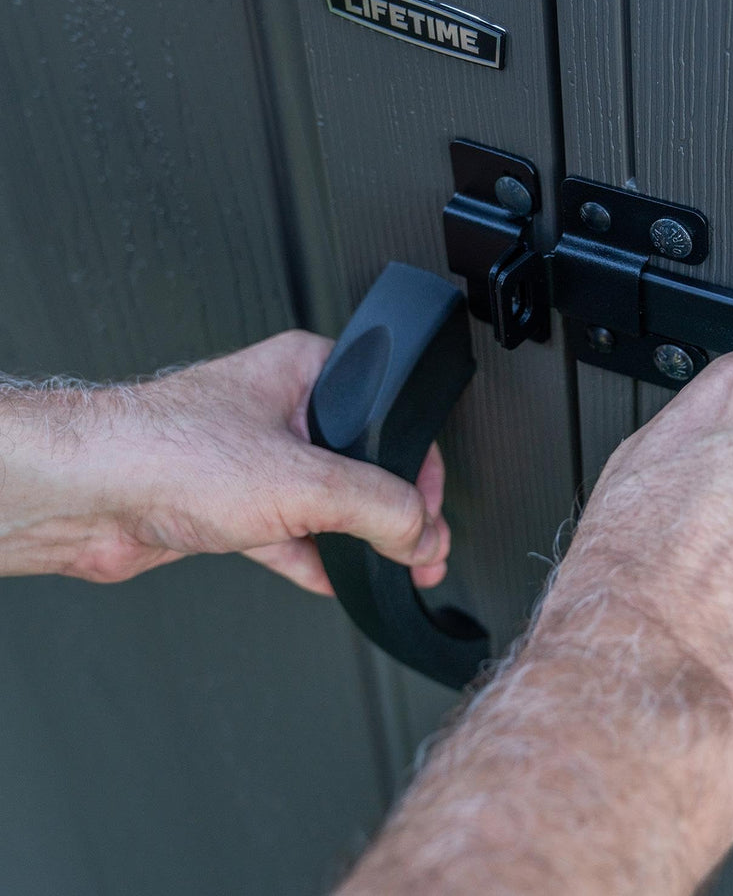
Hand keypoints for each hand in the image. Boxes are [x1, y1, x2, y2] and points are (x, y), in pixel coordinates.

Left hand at [0, 331, 449, 593]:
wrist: (84, 496)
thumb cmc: (165, 450)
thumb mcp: (303, 480)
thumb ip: (376, 507)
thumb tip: (423, 533)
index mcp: (308, 369)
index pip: (390, 415)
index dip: (420, 468)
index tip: (433, 513)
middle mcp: (282, 407)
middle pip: (361, 462)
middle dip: (392, 511)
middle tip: (419, 549)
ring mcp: (253, 456)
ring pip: (324, 500)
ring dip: (355, 537)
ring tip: (390, 567)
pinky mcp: (226, 502)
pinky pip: (287, 532)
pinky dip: (313, 557)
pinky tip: (333, 577)